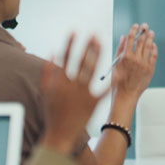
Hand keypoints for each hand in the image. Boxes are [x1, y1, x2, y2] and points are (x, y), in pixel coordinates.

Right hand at [41, 35, 106, 153]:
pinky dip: (110, 82)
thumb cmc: (52, 113)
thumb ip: (47, 71)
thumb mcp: (45, 91)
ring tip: (103, 43)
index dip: (71, 43)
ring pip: (92, 71)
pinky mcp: (93, 103)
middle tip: (95, 33)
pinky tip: (118, 71)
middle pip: (81, 61)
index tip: (75, 30)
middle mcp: (71, 85)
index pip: (65, 57)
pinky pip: (103, 90)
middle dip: (88, 46)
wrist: (60, 134)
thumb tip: (52, 52)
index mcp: (59, 81)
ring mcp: (82, 94)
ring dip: (97, 56)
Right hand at [111, 23, 157, 99]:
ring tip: (151, 32)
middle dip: (143, 32)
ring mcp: (144, 64)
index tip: (136, 26)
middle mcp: (135, 59)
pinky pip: (154, 56)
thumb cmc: (118, 80)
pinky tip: (153, 45)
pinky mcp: (150, 69)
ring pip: (149, 47)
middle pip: (141, 41)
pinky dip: (154, 49)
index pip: (130, 39)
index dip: (134, 30)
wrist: (126, 94)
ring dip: (150, 38)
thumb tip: (123, 37)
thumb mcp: (115, 64)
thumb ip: (120, 49)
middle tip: (145, 26)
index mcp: (125, 56)